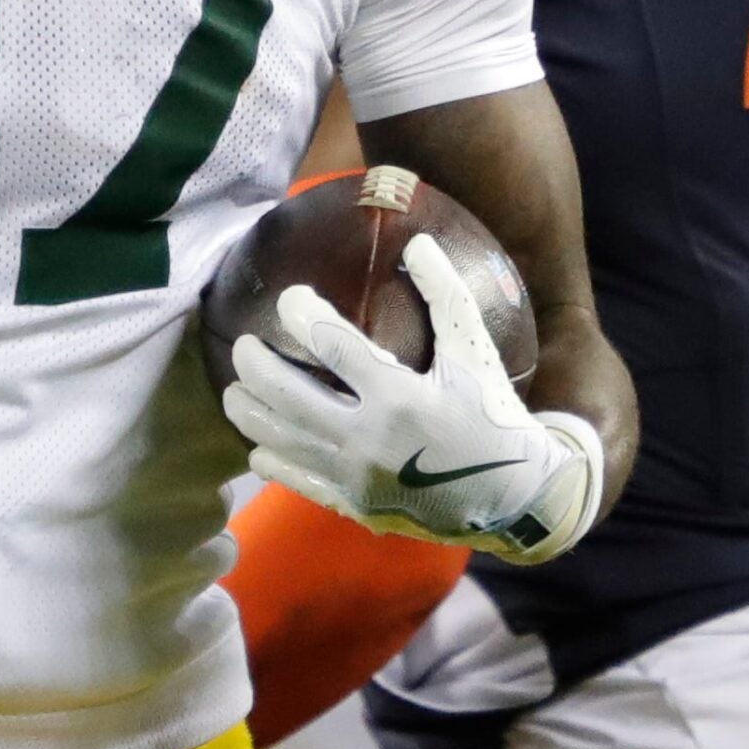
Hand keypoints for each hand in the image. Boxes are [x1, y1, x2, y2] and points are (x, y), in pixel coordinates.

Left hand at [223, 234, 601, 561]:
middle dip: (254, 365)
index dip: (302, 315)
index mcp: (399, 396)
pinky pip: (297, 481)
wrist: (513, 498)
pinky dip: (271, 460)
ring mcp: (358, 477)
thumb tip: (417, 242)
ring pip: (280, 441)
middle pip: (288, 395)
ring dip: (249, 412)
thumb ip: (446, 295)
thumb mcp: (476, 352)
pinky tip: (259, 446)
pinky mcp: (355, 506)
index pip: (333, 346)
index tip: (289, 298)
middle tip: (243, 344)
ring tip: (235, 389)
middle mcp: (370, 439)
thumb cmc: (493, 415)